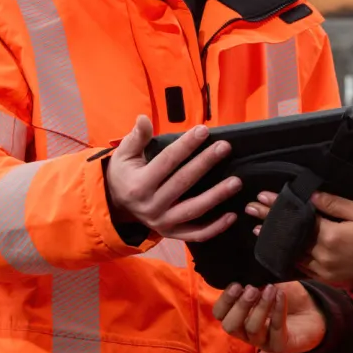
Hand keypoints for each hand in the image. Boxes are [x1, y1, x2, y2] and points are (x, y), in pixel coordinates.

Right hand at [104, 116, 241, 241]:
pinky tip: (232, 216)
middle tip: (224, 147)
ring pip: (193, 210)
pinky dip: (215, 228)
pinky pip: (196, 235)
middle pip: (183, 182)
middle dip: (205, 163)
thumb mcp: (124, 154)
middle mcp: (150, 206)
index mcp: (139, 184)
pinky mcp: (171, 234)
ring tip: (236, 182)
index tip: (204, 130)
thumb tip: (143, 118)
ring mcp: (162, 223)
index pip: (167, 161)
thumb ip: (136, 137)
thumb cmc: (124, 174)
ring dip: (216, 196)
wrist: (116, 204)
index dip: (186, 145)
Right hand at [213, 282, 325, 352]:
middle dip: (239, 306)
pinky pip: (276, 330)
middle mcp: (246, 332)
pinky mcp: (281, 346)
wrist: (313, 309)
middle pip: (230, 326)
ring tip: (271, 289)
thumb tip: (243, 272)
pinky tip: (281, 295)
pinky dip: (277, 310)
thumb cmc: (285, 295)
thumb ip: (253, 280)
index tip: (236, 285)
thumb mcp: (266, 283)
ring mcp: (263, 341)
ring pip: (252, 329)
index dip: (224, 301)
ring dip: (261, 306)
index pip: (220, 315)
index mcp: (238, 316)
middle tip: (252, 289)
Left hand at [246, 190, 352, 291]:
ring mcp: (324, 271)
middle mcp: (323, 257)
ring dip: (276, 241)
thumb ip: (334, 204)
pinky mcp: (328, 280)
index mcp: (331, 237)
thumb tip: (310, 196)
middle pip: (291, 237)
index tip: (262, 197)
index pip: (298, 219)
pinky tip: (280, 249)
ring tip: (259, 228)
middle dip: (270, 222)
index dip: (279, 207)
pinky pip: (303, 268)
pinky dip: (290, 257)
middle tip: (251, 210)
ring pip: (293, 254)